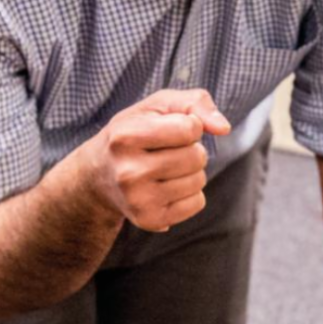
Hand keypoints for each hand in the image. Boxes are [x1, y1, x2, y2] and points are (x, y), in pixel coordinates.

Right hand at [82, 89, 230, 232]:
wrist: (99, 175)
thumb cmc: (134, 132)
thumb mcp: (157, 106)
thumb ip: (195, 103)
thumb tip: (223, 128)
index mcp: (125, 136)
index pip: (189, 128)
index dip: (190, 125)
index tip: (173, 128)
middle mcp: (128, 172)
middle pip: (196, 156)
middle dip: (192, 149)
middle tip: (169, 150)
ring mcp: (138, 200)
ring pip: (198, 180)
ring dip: (192, 171)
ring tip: (166, 168)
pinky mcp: (149, 220)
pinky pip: (197, 203)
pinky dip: (190, 193)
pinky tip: (167, 187)